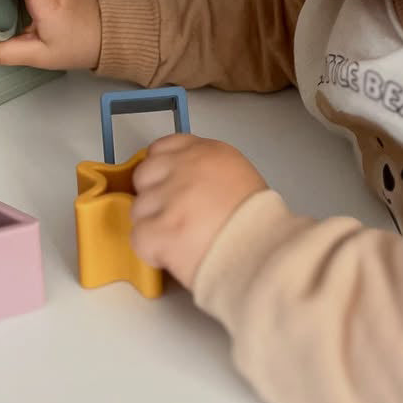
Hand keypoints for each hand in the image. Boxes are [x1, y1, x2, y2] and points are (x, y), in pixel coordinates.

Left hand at [130, 135, 267, 289]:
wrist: (264, 254)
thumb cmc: (258, 224)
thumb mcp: (238, 176)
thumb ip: (205, 170)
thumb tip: (181, 180)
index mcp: (206, 152)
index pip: (162, 148)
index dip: (161, 172)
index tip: (166, 187)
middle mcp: (184, 167)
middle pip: (144, 176)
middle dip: (154, 198)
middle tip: (175, 219)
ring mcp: (169, 197)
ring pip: (139, 209)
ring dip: (154, 227)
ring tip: (182, 241)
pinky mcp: (159, 228)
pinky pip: (138, 237)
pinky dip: (152, 250)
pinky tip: (174, 254)